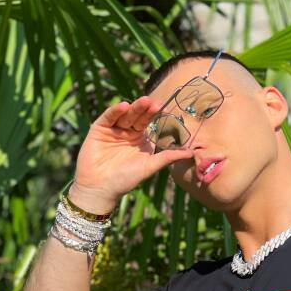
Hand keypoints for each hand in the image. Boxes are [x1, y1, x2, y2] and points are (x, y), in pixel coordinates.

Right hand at [71, 95, 194, 211]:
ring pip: (125, 114)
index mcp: (140, 139)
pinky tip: (124, 106)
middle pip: (138, 116)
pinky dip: (115, 111)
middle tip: (154, 103)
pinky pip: (108, 117)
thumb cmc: (126, 180)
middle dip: (146, 109)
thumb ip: (168, 157)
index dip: (156, 115)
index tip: (164, 108)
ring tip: (144, 102)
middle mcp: (128, 132)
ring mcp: (113, 129)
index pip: (149, 123)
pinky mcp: (99, 129)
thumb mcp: (149, 166)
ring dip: (134, 108)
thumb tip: (191, 153)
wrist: (101, 188)